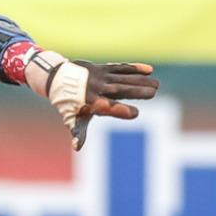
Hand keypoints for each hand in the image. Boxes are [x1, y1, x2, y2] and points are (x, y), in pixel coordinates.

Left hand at [35, 55, 158, 150]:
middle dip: (137, 91)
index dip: (120, 110)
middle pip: (120, 90)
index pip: (107, 107)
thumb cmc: (69, 105)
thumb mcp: (72, 119)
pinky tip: (149, 70)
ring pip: (124, 78)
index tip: (135, 113)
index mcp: (91, 103)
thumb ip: (78, 133)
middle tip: (153, 93)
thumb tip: (77, 147)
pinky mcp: (104, 68)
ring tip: (156, 85)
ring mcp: (101, 77)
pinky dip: (134, 68)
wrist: (58, 79)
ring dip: (140, 80)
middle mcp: (97, 89)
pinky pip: (121, 68)